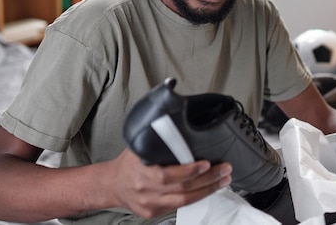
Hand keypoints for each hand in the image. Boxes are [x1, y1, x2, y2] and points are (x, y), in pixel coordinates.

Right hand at [109, 149, 231, 218]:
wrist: (111, 185)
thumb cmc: (127, 164)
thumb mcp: (138, 147)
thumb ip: (156, 141)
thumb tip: (174, 123)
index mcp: (143, 173)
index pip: (169, 175)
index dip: (190, 171)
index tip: (207, 163)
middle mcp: (148, 191)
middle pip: (183, 188)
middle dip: (208, 179)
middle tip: (224, 170)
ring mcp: (152, 204)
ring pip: (185, 200)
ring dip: (208, 190)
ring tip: (223, 180)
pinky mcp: (155, 213)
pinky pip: (180, 206)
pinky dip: (197, 197)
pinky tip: (208, 189)